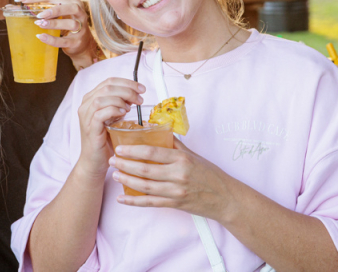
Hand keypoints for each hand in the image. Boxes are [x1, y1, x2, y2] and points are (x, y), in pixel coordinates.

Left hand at [17, 0, 97, 69]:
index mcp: (72, 2)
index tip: (21, 0)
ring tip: (39, 24)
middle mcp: (79, 13)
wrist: (83, 44)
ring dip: (53, 23)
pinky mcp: (76, 42)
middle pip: (69, 7)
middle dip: (53, 10)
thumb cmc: (66, 26)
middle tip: (38, 15)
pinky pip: (64, 40)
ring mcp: (80, 28)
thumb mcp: (58, 15)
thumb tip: (12, 7)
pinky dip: (52, 39)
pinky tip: (41, 37)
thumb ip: (42, 10)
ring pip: (69, 23)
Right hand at [76, 78, 144, 179]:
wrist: (95, 162)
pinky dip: (113, 110)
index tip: (141, 88)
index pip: (109, 81)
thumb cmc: (105, 140)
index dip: (127, 82)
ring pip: (102, 97)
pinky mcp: (90, 128)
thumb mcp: (113, 118)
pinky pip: (100, 113)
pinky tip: (122, 114)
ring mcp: (86, 117)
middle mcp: (85, 105)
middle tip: (140, 99)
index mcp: (91, 100)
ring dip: (121, 99)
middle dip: (127, 90)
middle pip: (107, 87)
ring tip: (131, 107)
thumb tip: (135, 95)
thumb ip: (120, 105)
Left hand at [109, 140, 237, 222]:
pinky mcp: (174, 205)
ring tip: (115, 175)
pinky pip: (150, 203)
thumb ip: (174, 145)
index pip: (152, 152)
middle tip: (113, 160)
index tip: (120, 148)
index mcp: (181, 159)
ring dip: (127, 181)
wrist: (225, 198)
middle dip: (125, 165)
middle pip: (145, 170)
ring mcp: (175, 192)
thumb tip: (157, 132)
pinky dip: (134, 202)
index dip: (133, 150)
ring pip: (145, 187)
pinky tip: (122, 199)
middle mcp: (178, 175)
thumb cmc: (210, 175)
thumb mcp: (193, 155)